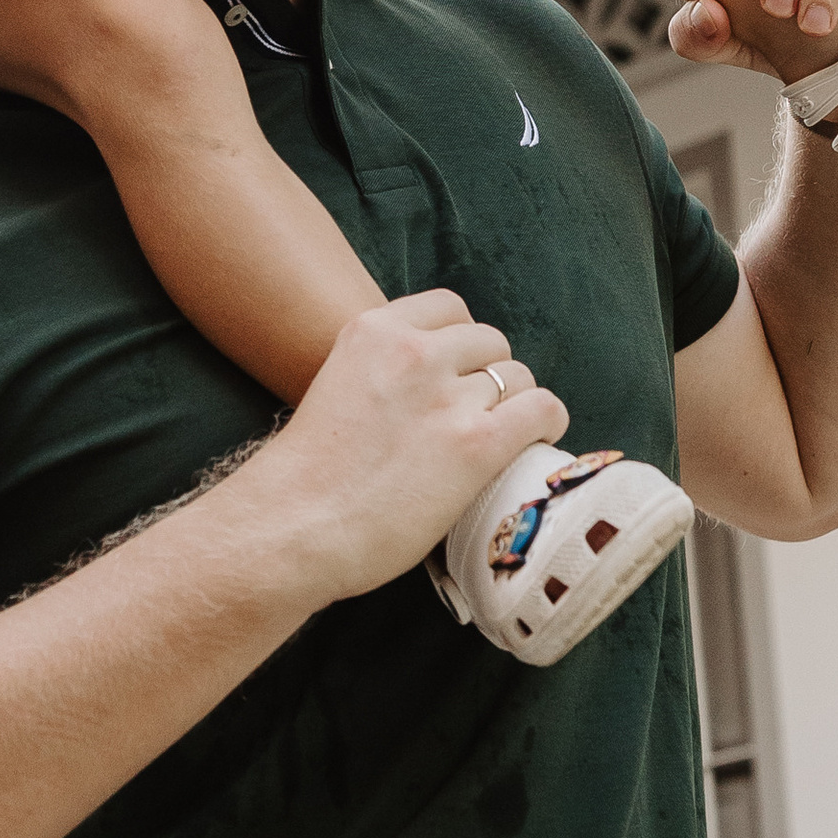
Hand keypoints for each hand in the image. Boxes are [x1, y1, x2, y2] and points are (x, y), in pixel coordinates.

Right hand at [251, 293, 566, 600]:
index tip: (456, 373)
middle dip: (488, 376)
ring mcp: (448, 397)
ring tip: (501, 436)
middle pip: (488, 342)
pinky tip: (539, 438)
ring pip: (517, 377)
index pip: (449, 308)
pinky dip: (547, 421)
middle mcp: (415, 352)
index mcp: (372, 331)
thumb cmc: (302, 480)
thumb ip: (379, 374)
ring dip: (514, 404)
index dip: (461, 343)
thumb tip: (423, 391)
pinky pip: (541, 409)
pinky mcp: (476, 444)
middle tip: (475, 415)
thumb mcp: (335, 390)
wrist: (290, 528)